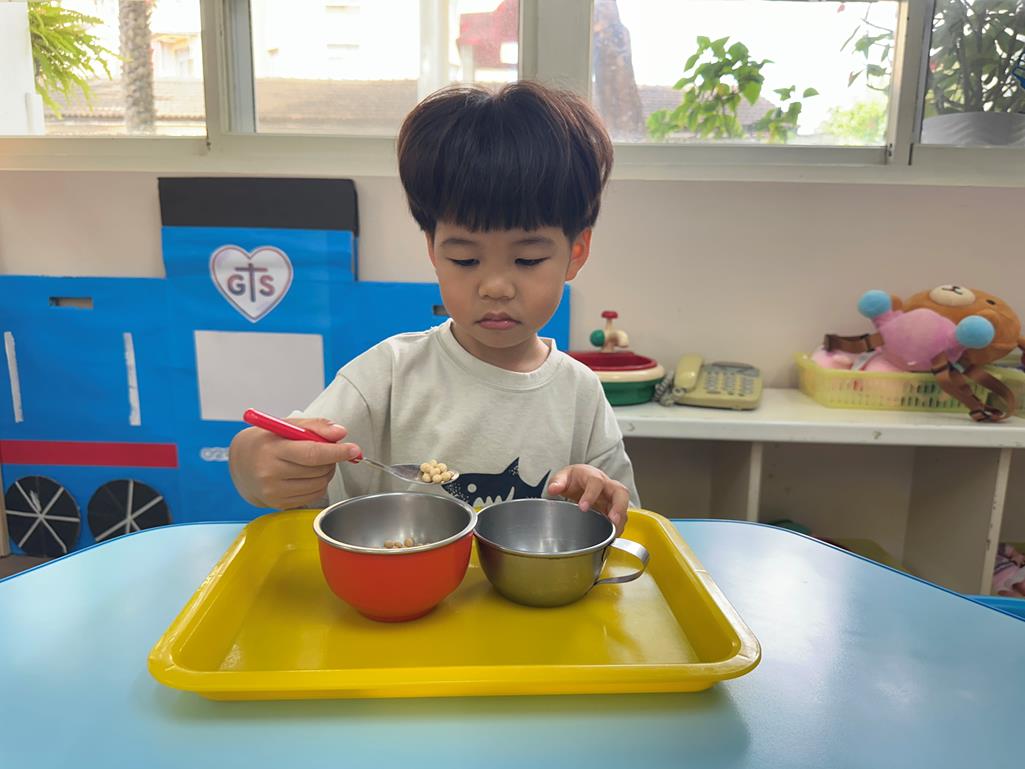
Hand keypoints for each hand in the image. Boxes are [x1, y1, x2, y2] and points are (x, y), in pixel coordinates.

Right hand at [228, 418, 360, 508]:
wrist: (241, 463)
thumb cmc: (266, 442)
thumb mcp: (287, 425)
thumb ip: (316, 426)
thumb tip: (340, 433)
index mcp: (273, 450)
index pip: (312, 454)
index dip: (337, 452)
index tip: (353, 450)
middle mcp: (271, 474)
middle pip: (319, 470)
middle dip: (331, 459)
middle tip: (326, 450)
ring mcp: (274, 492)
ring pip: (319, 484)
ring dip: (326, 472)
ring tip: (313, 462)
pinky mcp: (279, 504)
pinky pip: (313, 495)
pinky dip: (318, 484)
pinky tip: (306, 475)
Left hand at [547, 464, 629, 534]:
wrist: (582, 480)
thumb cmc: (575, 479)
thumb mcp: (563, 477)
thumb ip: (557, 482)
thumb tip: (553, 489)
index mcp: (593, 476)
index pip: (596, 482)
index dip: (591, 495)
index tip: (583, 508)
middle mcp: (607, 486)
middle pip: (620, 492)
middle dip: (619, 506)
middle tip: (613, 520)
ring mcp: (613, 498)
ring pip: (624, 506)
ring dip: (621, 520)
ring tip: (613, 534)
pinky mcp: (614, 510)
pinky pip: (621, 518)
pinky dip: (618, 528)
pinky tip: (611, 537)